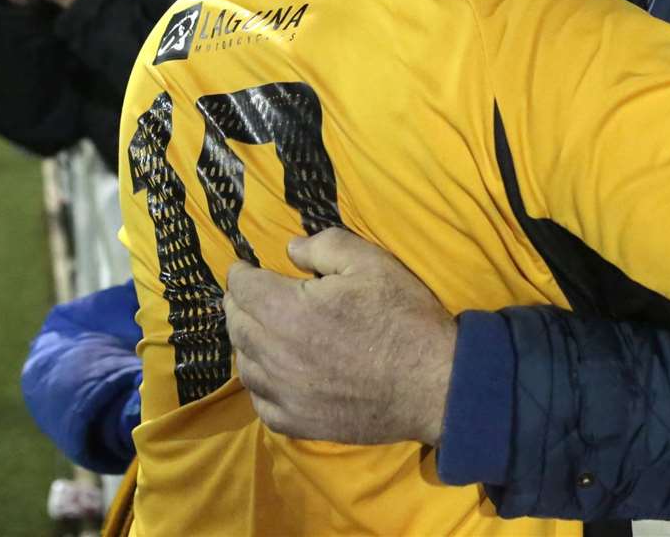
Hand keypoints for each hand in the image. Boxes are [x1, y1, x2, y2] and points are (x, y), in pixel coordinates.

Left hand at [224, 228, 454, 445]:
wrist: (433, 383)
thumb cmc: (403, 317)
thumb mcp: (372, 262)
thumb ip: (325, 245)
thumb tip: (291, 249)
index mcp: (288, 311)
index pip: (243, 289)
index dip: (240, 274)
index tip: (244, 269)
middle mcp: (275, 355)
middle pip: (237, 326)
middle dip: (238, 305)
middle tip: (249, 296)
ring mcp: (284, 394)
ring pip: (245, 366)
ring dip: (247, 344)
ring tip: (260, 333)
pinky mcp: (298, 422)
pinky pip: (261, 403)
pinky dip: (261, 385)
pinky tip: (275, 376)